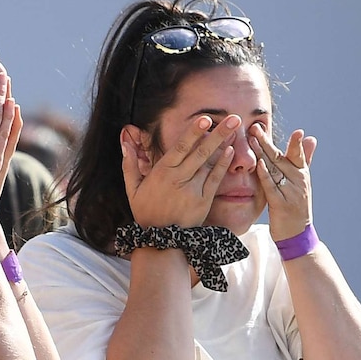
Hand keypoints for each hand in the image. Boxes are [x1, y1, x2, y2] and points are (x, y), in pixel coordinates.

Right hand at [121, 114, 240, 228]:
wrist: (160, 241)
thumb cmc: (146, 212)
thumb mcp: (132, 189)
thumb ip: (129, 164)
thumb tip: (124, 141)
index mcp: (162, 173)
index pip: (181, 148)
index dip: (194, 132)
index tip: (205, 119)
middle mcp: (179, 179)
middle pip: (201, 152)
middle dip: (218, 134)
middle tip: (233, 118)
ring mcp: (194, 190)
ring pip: (210, 163)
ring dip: (223, 144)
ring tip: (236, 129)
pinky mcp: (204, 201)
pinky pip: (215, 179)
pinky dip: (222, 165)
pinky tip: (230, 151)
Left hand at [249, 124, 317, 240]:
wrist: (296, 234)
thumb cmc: (296, 205)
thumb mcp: (302, 182)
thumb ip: (305, 159)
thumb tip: (311, 137)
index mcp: (302, 175)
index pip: (298, 155)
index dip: (296, 143)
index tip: (296, 131)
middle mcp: (298, 182)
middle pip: (281, 159)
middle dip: (268, 142)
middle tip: (256, 127)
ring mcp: (290, 193)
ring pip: (275, 169)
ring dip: (263, 153)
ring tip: (252, 139)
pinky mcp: (280, 204)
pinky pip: (271, 186)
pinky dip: (266, 174)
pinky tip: (259, 163)